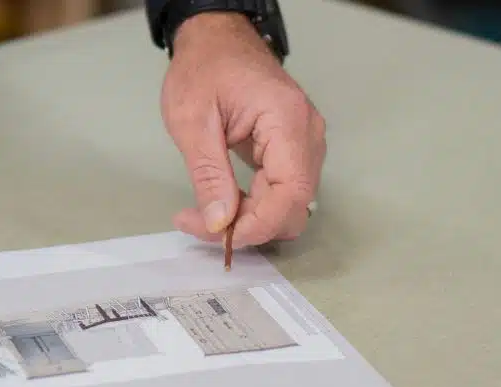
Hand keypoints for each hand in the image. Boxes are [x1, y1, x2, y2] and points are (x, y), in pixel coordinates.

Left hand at [161, 12, 325, 248]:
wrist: (217, 39)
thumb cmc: (204, 69)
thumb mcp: (192, 122)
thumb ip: (209, 175)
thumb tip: (220, 222)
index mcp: (287, 121)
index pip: (289, 195)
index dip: (255, 226)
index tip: (213, 233)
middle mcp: (308, 136)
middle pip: (293, 207)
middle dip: (248, 227)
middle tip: (198, 222)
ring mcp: (305, 144)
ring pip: (289, 206)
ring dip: (250, 220)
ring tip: (206, 212)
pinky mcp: (293, 151)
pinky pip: (282, 193)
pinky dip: (254, 207)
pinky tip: (224, 202)